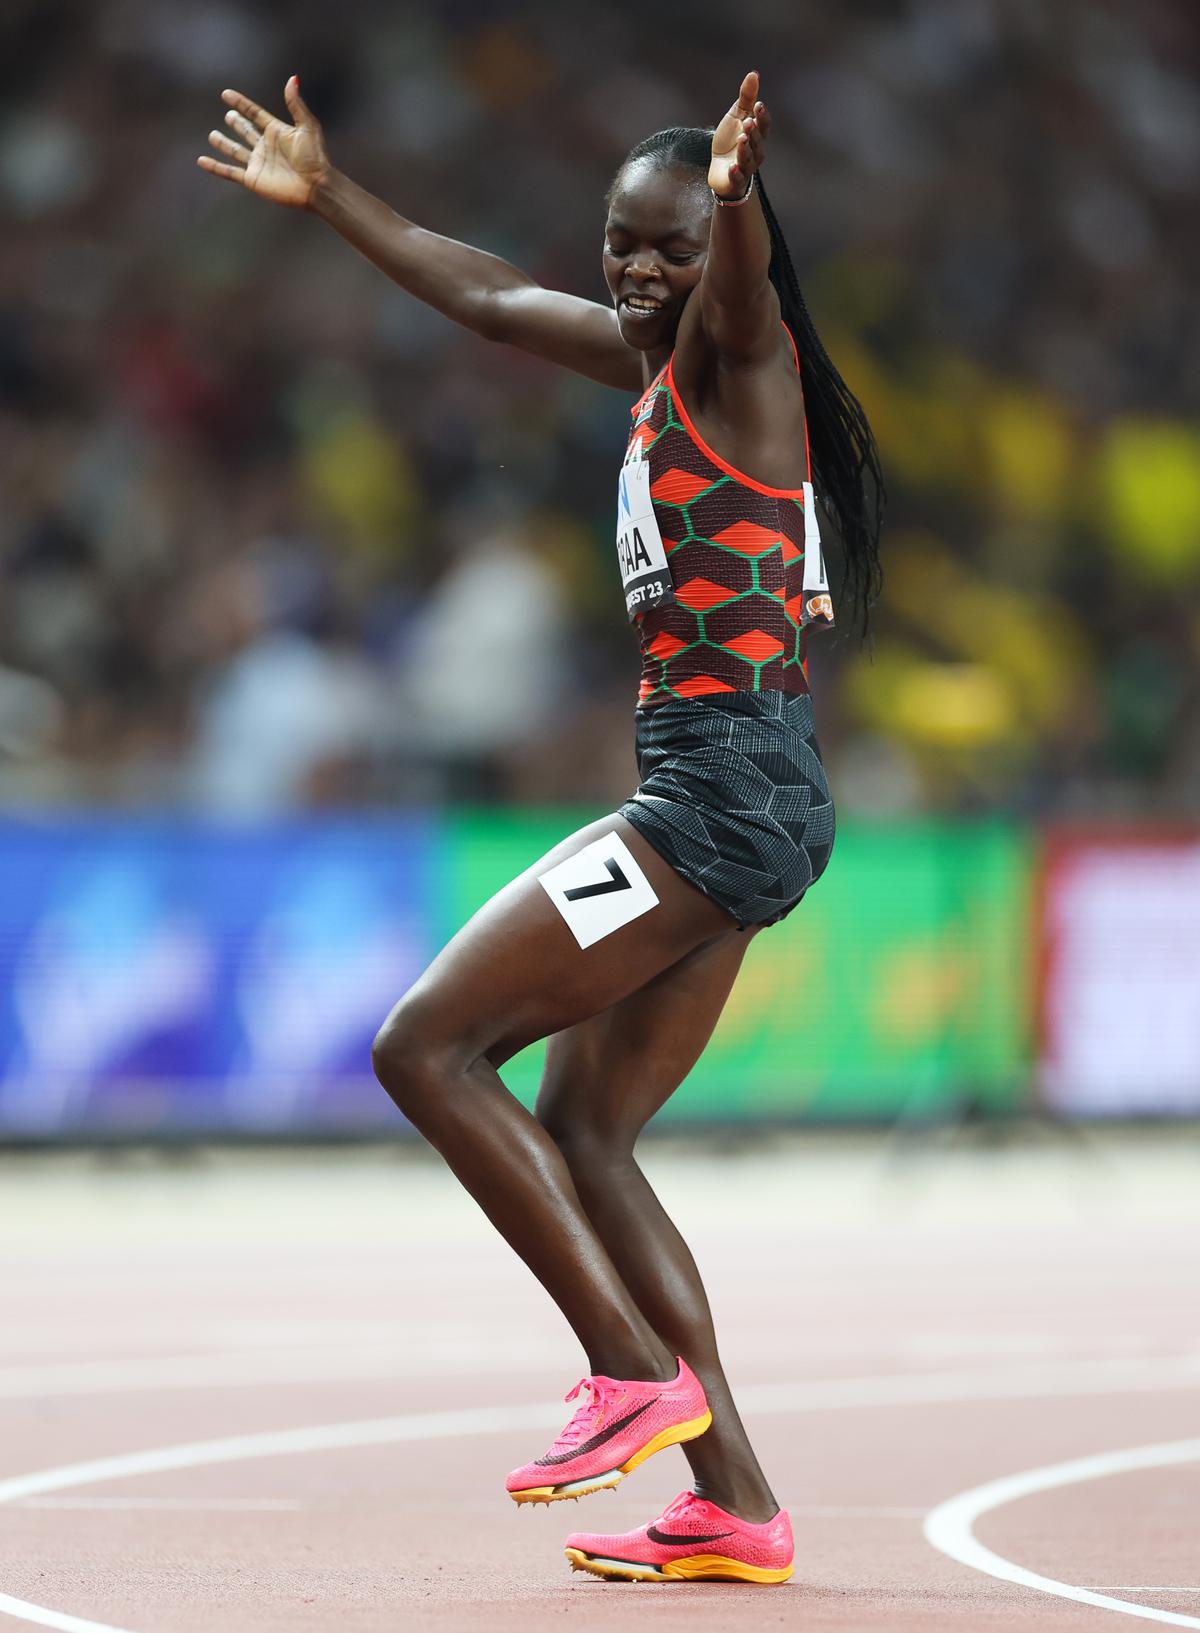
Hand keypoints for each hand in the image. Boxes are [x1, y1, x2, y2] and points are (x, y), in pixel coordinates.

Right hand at [196, 77, 328, 209]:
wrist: (316, 186)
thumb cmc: (315, 157)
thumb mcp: (307, 126)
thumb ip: (296, 103)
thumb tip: (293, 78)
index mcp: (276, 131)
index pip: (254, 114)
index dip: (241, 104)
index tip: (226, 94)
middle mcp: (265, 147)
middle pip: (246, 131)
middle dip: (237, 124)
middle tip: (229, 116)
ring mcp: (258, 163)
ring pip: (235, 151)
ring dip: (224, 144)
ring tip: (213, 136)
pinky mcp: (253, 179)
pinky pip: (230, 172)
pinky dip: (215, 167)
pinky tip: (202, 161)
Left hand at [708, 70, 769, 199]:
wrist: (720, 168)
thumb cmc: (730, 140)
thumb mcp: (737, 116)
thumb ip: (746, 97)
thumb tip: (754, 73)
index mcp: (758, 133)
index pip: (764, 124)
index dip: (762, 115)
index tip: (758, 105)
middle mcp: (756, 150)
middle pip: (757, 140)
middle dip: (753, 131)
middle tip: (747, 122)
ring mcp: (747, 165)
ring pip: (749, 158)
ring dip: (746, 149)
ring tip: (741, 139)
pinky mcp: (736, 179)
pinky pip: (738, 177)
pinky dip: (735, 173)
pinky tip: (732, 167)